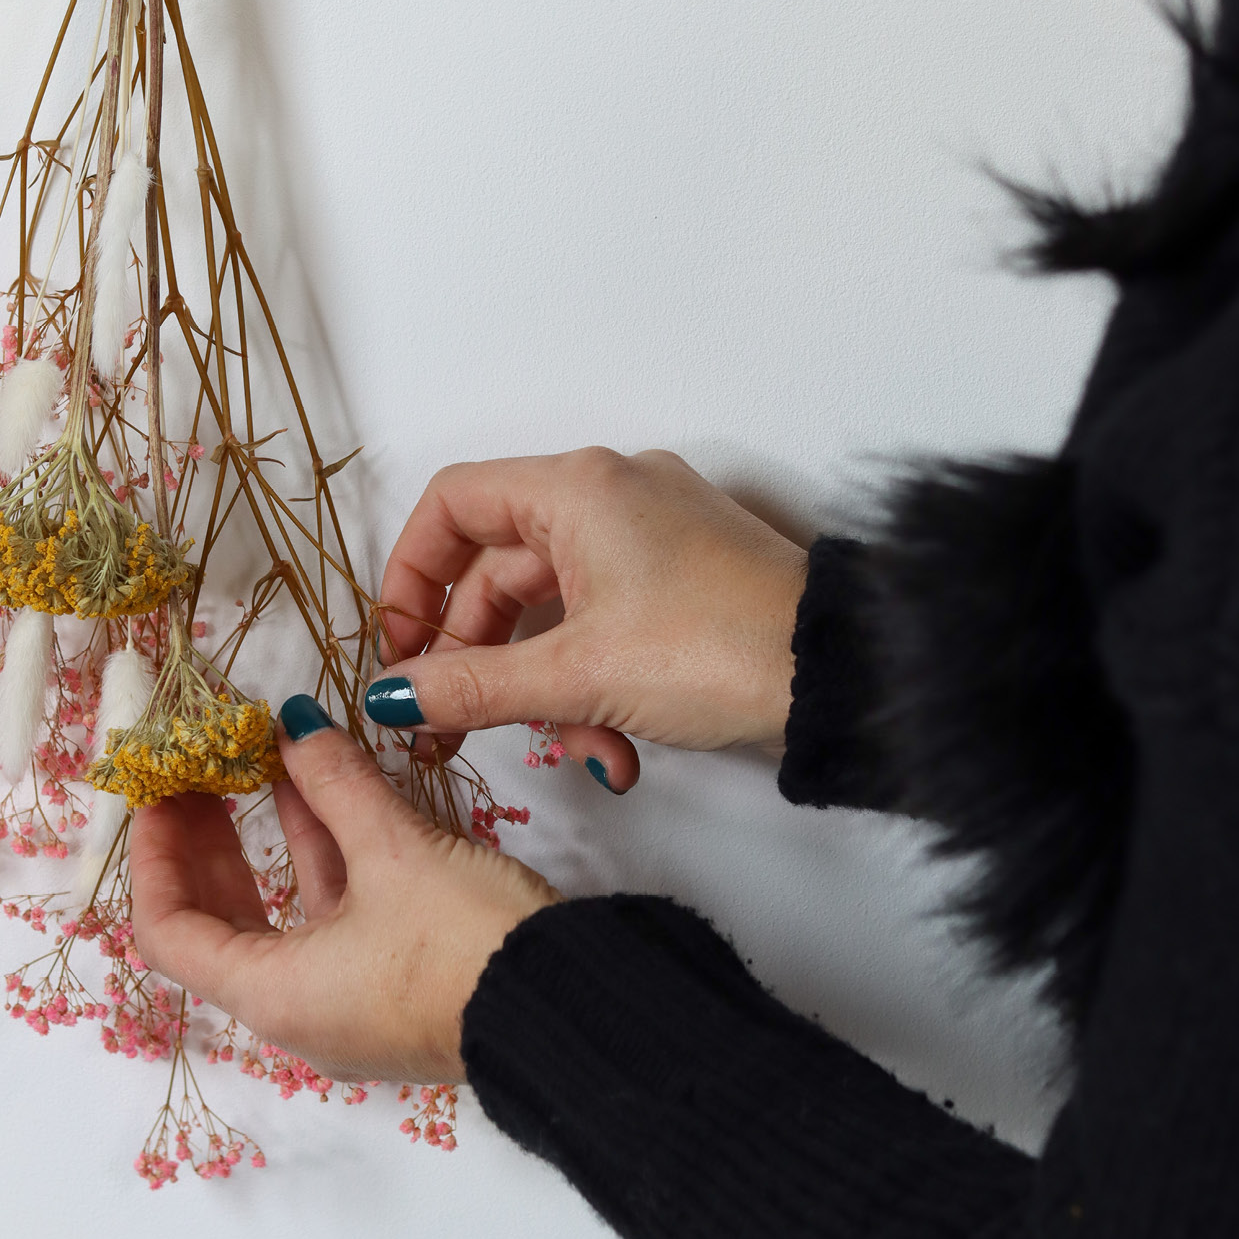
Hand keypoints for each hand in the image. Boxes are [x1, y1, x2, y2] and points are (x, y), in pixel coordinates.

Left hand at [129, 709, 559, 1082]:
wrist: (569, 1014)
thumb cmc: (467, 947)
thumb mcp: (395, 851)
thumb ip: (336, 784)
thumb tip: (295, 726)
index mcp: (274, 994)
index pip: (169, 930)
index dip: (154, 857)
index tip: (159, 794)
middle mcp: (300, 1010)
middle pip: (220, 925)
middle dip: (208, 844)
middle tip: (201, 774)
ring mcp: (350, 1004)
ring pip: (287, 915)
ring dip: (274, 840)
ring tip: (267, 762)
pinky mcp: (397, 989)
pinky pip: (336, 920)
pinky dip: (325, 860)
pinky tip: (334, 797)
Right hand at [371, 447, 808, 790]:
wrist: (842, 675)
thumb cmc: (719, 647)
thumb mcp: (578, 675)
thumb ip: (472, 686)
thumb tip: (396, 697)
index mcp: (579, 487)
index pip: (455, 503)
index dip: (412, 574)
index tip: (401, 647)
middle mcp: (613, 494)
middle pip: (501, 566)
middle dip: (477, 655)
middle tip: (450, 724)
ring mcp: (653, 535)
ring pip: (557, 608)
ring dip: (545, 688)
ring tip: (569, 751)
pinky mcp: (684, 579)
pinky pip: (606, 623)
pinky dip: (595, 682)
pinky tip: (615, 750)